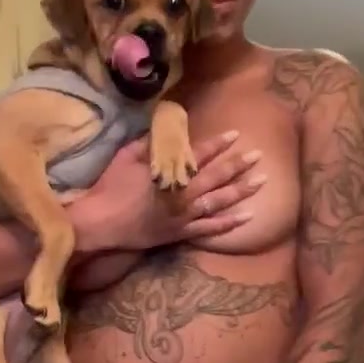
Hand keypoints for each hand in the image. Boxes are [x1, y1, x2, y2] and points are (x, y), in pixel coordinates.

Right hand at [87, 130, 263, 252]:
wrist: (101, 223)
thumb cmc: (111, 187)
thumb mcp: (127, 156)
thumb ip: (150, 143)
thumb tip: (166, 129)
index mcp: (171, 173)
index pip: (200, 154)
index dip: (219, 144)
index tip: (236, 135)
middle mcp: (184, 194)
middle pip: (217, 176)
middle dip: (238, 164)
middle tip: (259, 155)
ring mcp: (184, 215)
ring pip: (220, 201)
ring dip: (242, 190)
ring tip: (262, 181)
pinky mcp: (181, 233)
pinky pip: (210, 229)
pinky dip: (229, 223)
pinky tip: (247, 217)